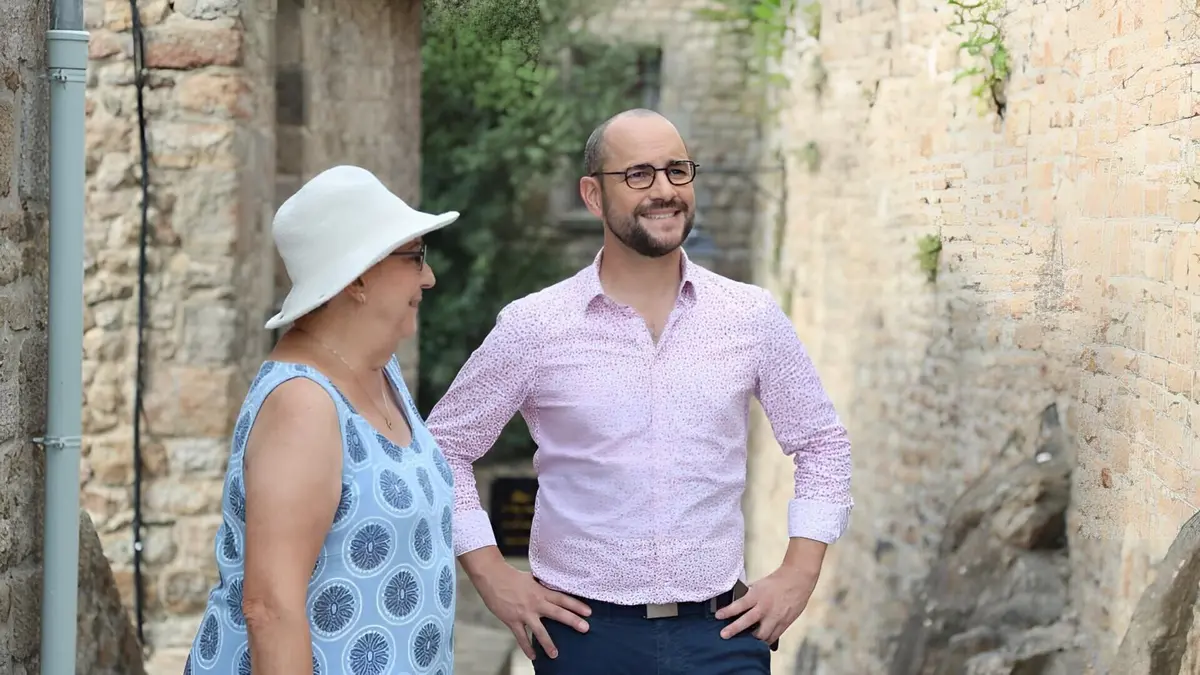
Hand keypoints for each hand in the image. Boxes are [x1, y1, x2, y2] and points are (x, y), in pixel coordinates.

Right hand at [473, 562, 590, 659]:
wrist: (492, 577)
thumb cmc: (512, 576)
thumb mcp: (531, 578)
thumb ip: (543, 585)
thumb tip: (554, 586)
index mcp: (541, 591)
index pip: (562, 598)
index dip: (576, 605)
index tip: (589, 612)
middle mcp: (535, 602)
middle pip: (557, 613)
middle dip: (572, 621)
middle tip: (585, 629)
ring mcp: (524, 612)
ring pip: (539, 630)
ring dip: (548, 643)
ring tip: (555, 655)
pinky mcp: (512, 620)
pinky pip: (521, 637)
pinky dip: (526, 647)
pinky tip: (533, 657)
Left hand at [714, 565, 818, 644]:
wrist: (797, 580)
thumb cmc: (776, 582)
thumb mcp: (758, 585)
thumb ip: (748, 595)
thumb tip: (736, 604)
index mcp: (757, 595)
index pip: (739, 605)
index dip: (727, 611)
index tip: (717, 616)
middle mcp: (765, 607)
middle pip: (748, 622)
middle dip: (734, 629)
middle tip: (724, 635)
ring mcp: (775, 617)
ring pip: (761, 635)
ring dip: (751, 640)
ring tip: (742, 642)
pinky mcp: (784, 624)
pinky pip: (772, 637)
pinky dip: (764, 641)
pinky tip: (758, 643)